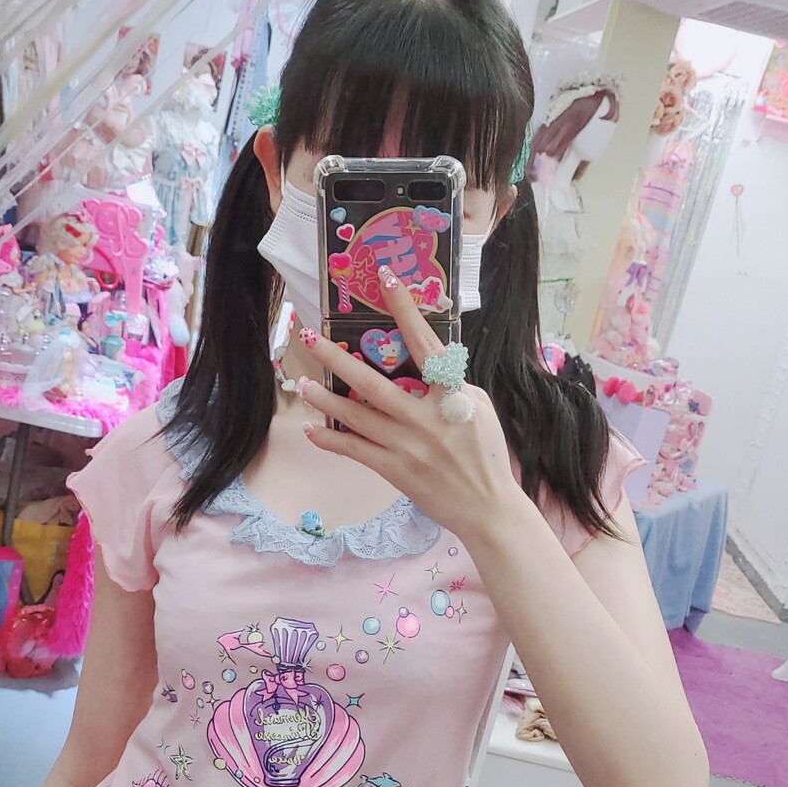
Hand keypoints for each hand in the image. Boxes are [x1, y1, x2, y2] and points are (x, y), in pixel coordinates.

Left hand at [298, 266, 519, 539]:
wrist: (487, 506)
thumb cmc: (484, 453)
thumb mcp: (479, 408)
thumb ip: (451, 384)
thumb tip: (424, 359)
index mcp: (452, 394)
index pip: (425, 344)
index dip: (406, 309)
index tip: (387, 279)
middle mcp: (426, 417)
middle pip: (373, 382)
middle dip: (338, 358)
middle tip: (310, 336)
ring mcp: (408, 445)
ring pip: (356, 416)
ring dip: (324, 398)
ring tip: (300, 382)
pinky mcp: (396, 470)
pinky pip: (355, 451)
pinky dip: (330, 440)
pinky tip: (311, 429)